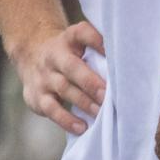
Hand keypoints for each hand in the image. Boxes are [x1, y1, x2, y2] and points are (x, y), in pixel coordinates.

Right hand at [11, 21, 105, 136]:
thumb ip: (99, 47)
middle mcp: (54, 55)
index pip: (82, 33)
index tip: (111, 50)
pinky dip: (67, 120)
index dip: (96, 39)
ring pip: (64, 89)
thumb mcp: (79, 41)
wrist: (32, 55)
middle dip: (91, 82)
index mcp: (69, 38)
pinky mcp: (36, 97)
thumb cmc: (69, 52)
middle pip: (72, 67)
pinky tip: (82, 127)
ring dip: (84, 103)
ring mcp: (44, 77)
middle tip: (108, 95)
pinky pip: (51, 109)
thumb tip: (127, 61)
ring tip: (101, 113)